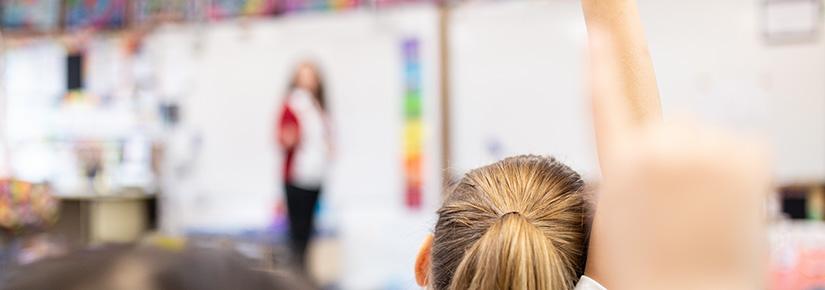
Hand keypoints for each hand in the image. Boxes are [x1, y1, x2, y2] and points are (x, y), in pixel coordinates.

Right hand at [585, 31, 770, 289]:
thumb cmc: (643, 274)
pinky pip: (739, 146)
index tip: (600, 37)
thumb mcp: (598, 231)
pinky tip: (726, 205)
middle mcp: (660, 149)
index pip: (604, 101)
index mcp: (621, 164)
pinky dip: (737, 170)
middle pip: (666, 125)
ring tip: (699, 211)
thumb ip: (600, 192)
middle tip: (672, 202)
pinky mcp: (748, 156)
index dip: (600, 64)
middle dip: (669, 153)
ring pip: (702, 136)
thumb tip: (610, 179)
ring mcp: (707, 151)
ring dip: (702, 163)